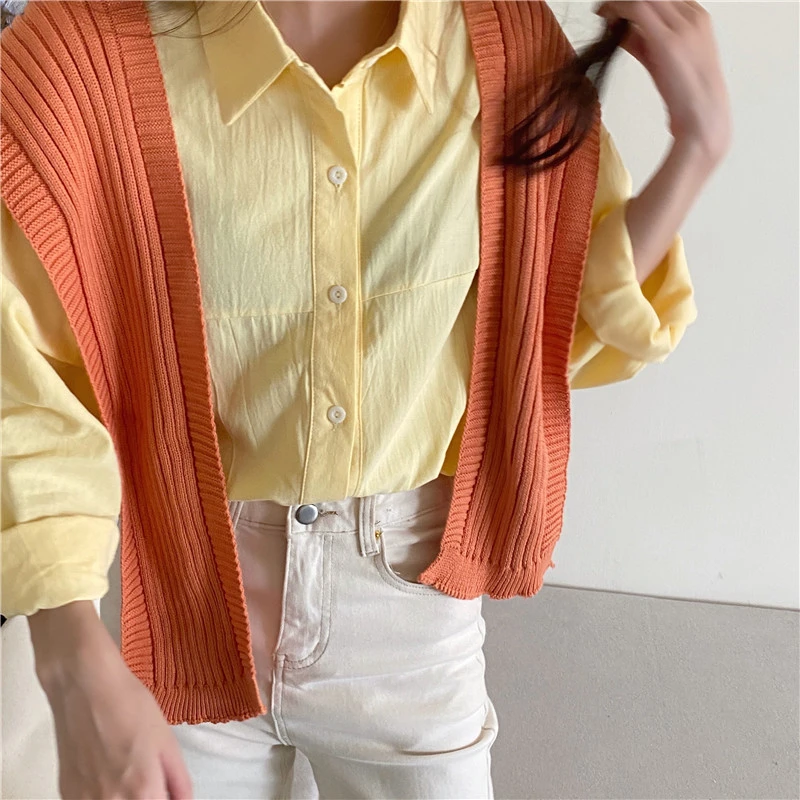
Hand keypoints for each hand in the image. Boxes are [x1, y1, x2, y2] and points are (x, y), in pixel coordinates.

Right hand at [30, 602, 192, 799]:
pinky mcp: (67, 795)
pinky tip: (109, 776)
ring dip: (126, 798)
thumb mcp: (168, 742)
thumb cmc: (132, 708)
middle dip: (148, 797)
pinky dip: (104, 797)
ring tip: (130, 774)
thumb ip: (179, 782)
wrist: (86, 688)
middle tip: (152, 782)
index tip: (166, 789)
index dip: (164, 798)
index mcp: (142, 792)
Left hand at [595, 1, 731, 163]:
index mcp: (696, 17)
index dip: (636, 2)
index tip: (617, 9)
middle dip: (626, 1)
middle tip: (606, 9)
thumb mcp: (662, 60)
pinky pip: (636, 8)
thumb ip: (644, 42)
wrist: (702, 116)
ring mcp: (682, 25)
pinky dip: (616, 9)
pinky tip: (605, 17)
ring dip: (619, 3)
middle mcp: (692, 15)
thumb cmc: (684, 94)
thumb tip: (621, 33)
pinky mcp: (668, 39)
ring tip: (603, 13)